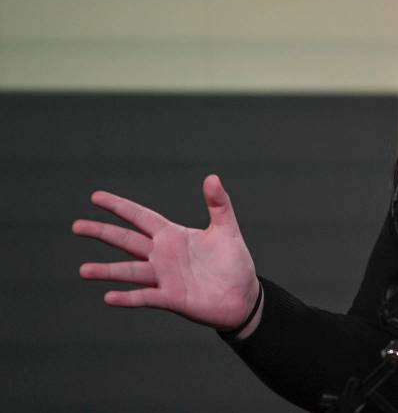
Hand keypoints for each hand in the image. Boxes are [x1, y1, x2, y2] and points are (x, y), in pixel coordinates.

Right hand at [73, 174, 259, 330]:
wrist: (243, 296)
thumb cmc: (233, 262)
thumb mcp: (227, 229)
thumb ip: (219, 204)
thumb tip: (212, 177)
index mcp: (173, 236)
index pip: (141, 217)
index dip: (120, 207)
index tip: (96, 197)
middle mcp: (163, 255)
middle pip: (127, 241)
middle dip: (102, 232)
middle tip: (76, 226)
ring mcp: (164, 277)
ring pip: (130, 271)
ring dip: (107, 271)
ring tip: (84, 270)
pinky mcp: (171, 298)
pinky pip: (145, 297)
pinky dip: (128, 298)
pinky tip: (109, 297)